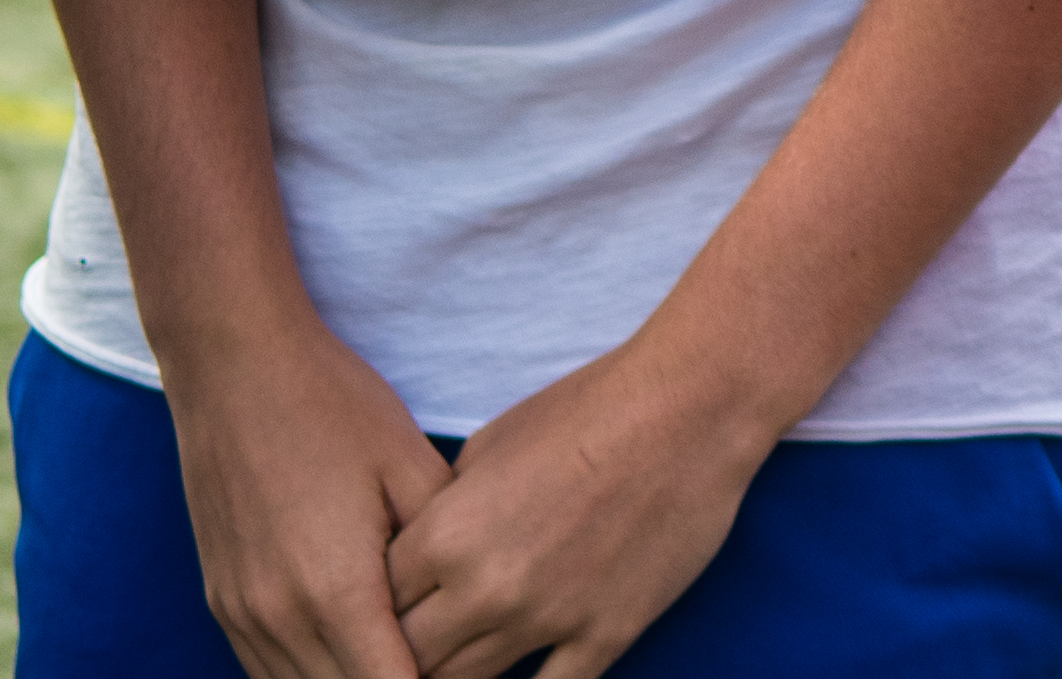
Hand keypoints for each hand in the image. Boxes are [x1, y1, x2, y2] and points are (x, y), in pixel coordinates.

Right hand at [158, 312, 447, 678]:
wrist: (235, 365)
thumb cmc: (334, 406)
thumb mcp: (412, 467)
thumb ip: (442, 551)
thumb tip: (470, 601)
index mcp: (337, 589)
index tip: (470, 670)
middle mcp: (281, 616)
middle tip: (447, 664)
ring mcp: (243, 613)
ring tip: (402, 659)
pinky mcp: (223, 600)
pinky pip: (267, 670)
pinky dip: (310, 673)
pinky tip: (349, 652)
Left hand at [385, 335, 766, 678]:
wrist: (688, 409)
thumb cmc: (588, 409)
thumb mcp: (491, 443)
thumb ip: (447, 507)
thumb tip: (425, 549)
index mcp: (447, 531)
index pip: (374, 602)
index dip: (373, 609)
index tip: (385, 612)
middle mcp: (484, 587)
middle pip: (408, 658)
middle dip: (402, 654)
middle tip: (413, 648)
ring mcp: (546, 619)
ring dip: (453, 677)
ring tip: (458, 662)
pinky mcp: (604, 635)